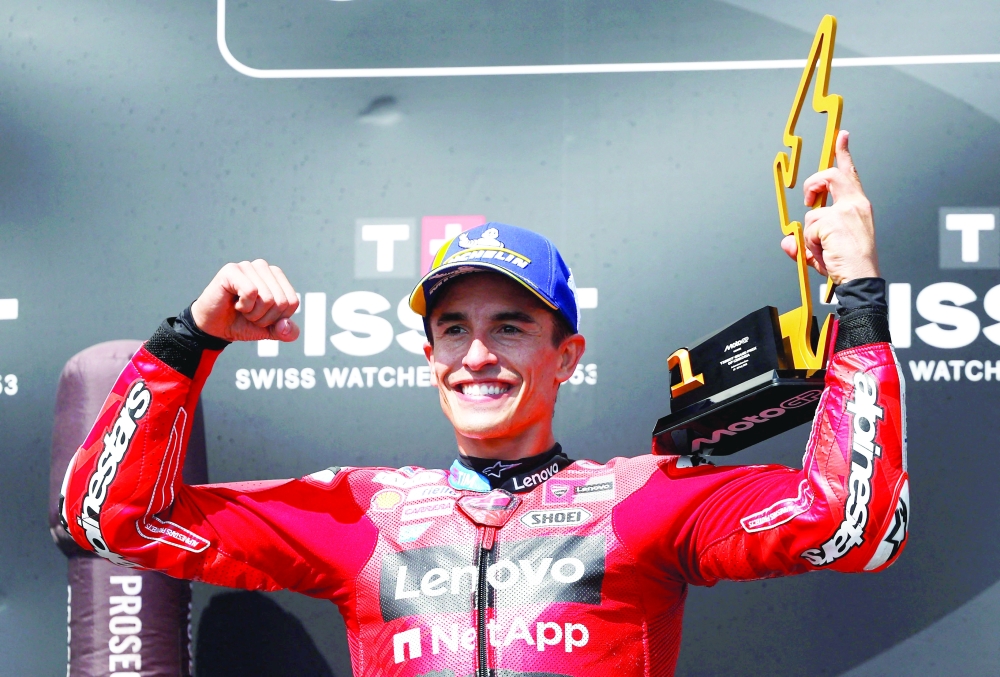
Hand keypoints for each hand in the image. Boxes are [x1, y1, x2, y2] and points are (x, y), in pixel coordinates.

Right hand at [190, 260, 299, 341]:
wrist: (215, 328)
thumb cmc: (242, 323)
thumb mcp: (269, 330)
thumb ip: (286, 332)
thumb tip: (286, 326)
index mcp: (277, 277)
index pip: (292, 302)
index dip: (277, 318)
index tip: (261, 316)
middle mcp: (264, 267)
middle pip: (281, 301)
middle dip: (265, 317)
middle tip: (248, 313)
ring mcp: (247, 266)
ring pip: (268, 298)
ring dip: (254, 313)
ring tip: (241, 308)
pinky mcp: (232, 270)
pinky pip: (251, 292)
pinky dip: (244, 306)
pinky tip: (234, 302)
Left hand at [780, 130, 879, 283]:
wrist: (862, 280)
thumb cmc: (850, 266)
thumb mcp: (824, 252)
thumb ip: (803, 244)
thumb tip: (785, 241)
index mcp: (858, 207)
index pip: (850, 174)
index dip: (843, 153)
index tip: (841, 135)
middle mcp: (855, 205)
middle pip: (829, 176)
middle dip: (812, 183)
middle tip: (807, 199)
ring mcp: (846, 212)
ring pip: (812, 213)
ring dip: (811, 235)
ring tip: (823, 249)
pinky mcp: (834, 221)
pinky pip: (808, 230)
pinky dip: (811, 245)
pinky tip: (825, 253)